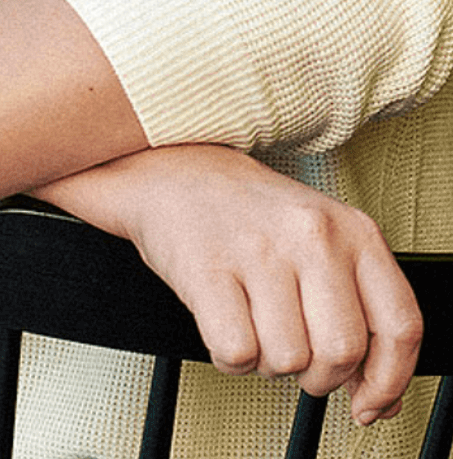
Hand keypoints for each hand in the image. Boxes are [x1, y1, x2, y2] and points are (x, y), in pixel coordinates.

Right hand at [37, 144, 422, 425]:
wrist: (175, 172)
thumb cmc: (254, 216)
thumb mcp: (325, 244)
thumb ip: (361, 313)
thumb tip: (380, 398)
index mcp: (353, 229)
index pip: (400, 325)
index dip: (388, 380)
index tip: (368, 402)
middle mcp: (313, 234)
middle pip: (342, 353)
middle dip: (318, 374)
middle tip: (297, 352)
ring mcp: (260, 249)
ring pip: (287, 361)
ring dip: (268, 361)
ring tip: (254, 320)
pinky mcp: (208, 268)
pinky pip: (237, 354)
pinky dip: (230, 356)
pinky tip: (225, 320)